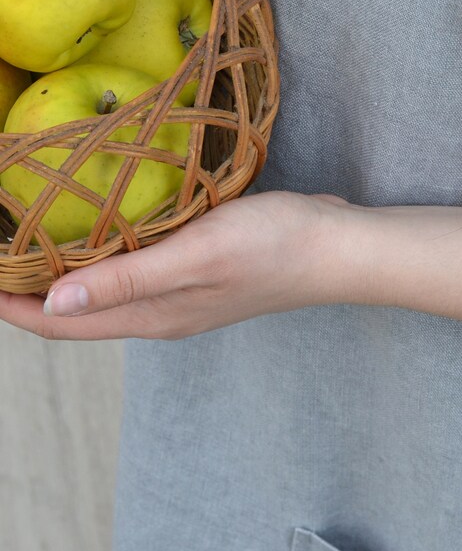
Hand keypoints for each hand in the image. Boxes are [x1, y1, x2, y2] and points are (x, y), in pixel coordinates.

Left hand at [0, 190, 358, 341]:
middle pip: (72, 314)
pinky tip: (98, 227)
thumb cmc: (274, 247)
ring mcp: (180, 296)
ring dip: (59, 274)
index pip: (58, 323)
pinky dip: (100, 256)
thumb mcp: (197, 255)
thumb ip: (127, 280)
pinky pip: (130, 272)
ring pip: (101, 292)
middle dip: (23, 291)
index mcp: (152, 316)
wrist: (339, 247)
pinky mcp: (198, 273)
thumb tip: (50, 304)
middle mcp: (159, 314)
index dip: (7, 305)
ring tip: (26, 239)